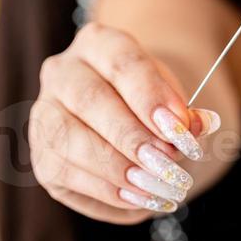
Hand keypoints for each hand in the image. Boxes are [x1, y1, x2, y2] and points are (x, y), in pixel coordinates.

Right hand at [28, 22, 220, 223]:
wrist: (128, 116)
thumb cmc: (151, 102)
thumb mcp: (173, 99)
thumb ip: (183, 113)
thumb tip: (198, 126)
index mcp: (97, 42)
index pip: (122, 63)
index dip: (151, 96)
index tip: (181, 128)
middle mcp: (62, 72)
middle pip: (91, 101)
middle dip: (133, 137)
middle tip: (171, 164)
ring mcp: (44, 113)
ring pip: (70, 140)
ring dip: (119, 169)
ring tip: (160, 187)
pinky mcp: (42, 156)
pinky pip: (67, 175)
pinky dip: (108, 191)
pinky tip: (141, 197)